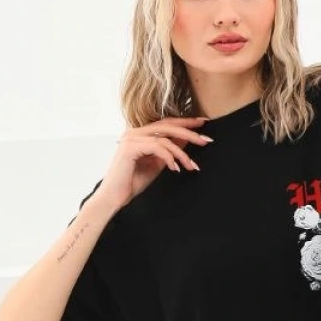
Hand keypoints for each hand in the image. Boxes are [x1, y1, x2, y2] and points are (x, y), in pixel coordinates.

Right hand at [98, 116, 214, 209]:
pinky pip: (157, 147)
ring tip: (191, 165)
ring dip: (182, 153)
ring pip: (165, 138)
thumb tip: (187, 140)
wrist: (114, 197)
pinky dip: (169, 158)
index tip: (203, 124)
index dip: (185, 122)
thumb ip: (169, 151)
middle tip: (206, 140)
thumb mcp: (157, 163)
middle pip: (168, 126)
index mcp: (140, 134)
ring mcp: (131, 138)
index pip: (166, 123)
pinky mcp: (130, 147)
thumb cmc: (132, 182)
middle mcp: (134, 132)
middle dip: (189, 132)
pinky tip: (175, 168)